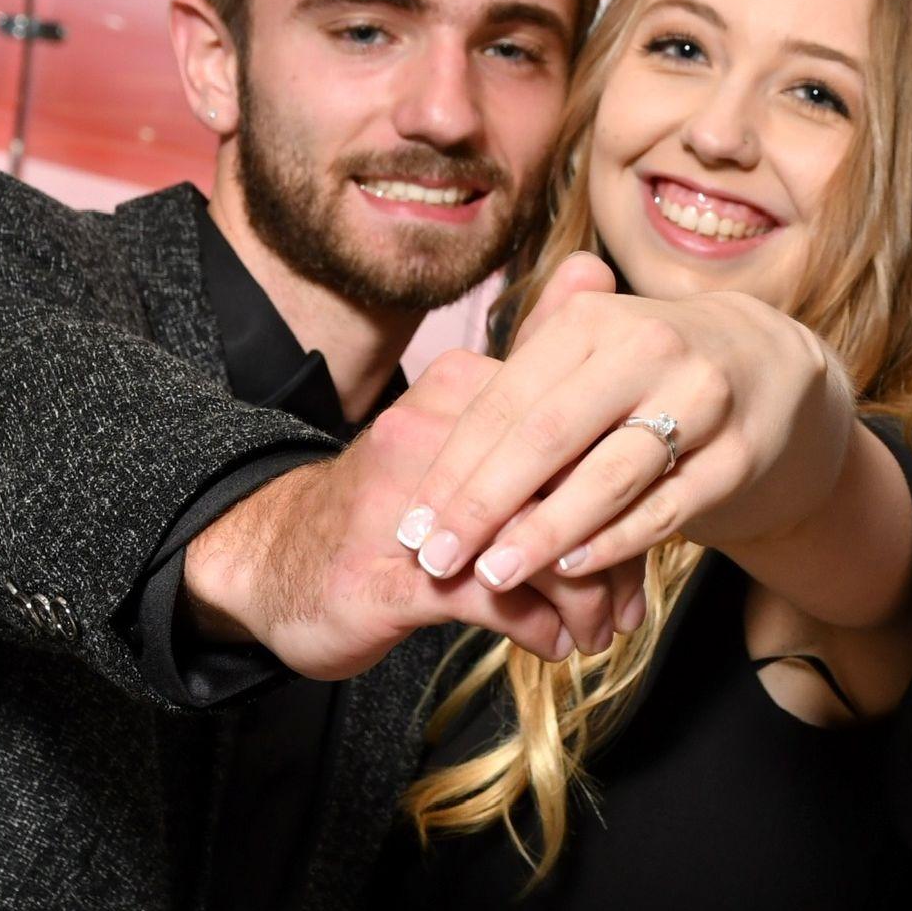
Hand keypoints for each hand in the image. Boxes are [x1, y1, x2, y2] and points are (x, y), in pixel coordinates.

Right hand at [183, 348, 645, 680]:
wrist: (271, 559)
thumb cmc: (385, 499)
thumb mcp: (456, 423)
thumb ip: (527, 360)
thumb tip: (595, 264)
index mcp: (458, 390)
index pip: (572, 431)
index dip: (621, 489)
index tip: (640, 536)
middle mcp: (436, 437)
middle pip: (565, 488)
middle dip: (612, 555)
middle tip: (630, 605)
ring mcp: (414, 510)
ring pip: (539, 547)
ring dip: (582, 601)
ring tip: (596, 633)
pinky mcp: (396, 579)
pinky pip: (497, 602)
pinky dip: (539, 629)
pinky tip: (553, 646)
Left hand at [391, 252, 856, 596]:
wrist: (766, 368)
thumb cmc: (642, 371)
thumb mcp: (585, 352)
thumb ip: (512, 385)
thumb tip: (412, 435)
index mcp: (590, 321)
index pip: (504, 402)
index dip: (453, 467)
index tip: (412, 524)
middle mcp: (647, 350)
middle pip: (547, 436)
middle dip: (483, 504)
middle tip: (436, 558)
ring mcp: (701, 400)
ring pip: (607, 476)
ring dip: (544, 531)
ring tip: (492, 573)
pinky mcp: (739, 454)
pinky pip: (666, 507)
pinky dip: (614, 541)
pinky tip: (569, 570)